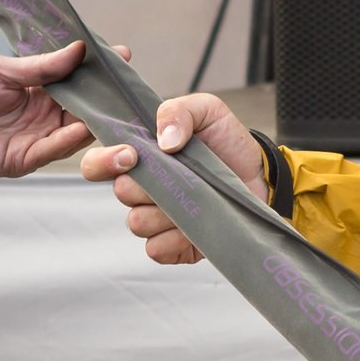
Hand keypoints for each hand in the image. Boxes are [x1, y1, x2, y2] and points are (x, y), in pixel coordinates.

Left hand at [0, 40, 111, 182]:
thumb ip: (39, 66)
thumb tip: (79, 50)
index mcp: (37, 88)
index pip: (77, 79)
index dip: (99, 70)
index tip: (123, 56)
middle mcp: (42, 114)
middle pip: (84, 107)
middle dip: (106, 98)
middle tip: (130, 85)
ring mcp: (35, 138)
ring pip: (76, 131)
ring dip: (97, 121)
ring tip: (117, 107)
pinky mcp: (22, 159)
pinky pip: (53, 150)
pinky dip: (71, 140)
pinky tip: (85, 127)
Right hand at [77, 93, 265, 265]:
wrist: (262, 177)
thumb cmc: (229, 143)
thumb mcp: (207, 110)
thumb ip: (178, 111)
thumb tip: (163, 140)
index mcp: (141, 157)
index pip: (97, 164)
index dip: (104, 161)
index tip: (132, 156)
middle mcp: (143, 189)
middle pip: (121, 194)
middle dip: (148, 184)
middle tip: (179, 175)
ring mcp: (157, 219)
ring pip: (137, 222)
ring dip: (165, 211)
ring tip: (195, 197)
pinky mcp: (174, 246)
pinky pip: (156, 249)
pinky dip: (175, 239)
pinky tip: (196, 224)